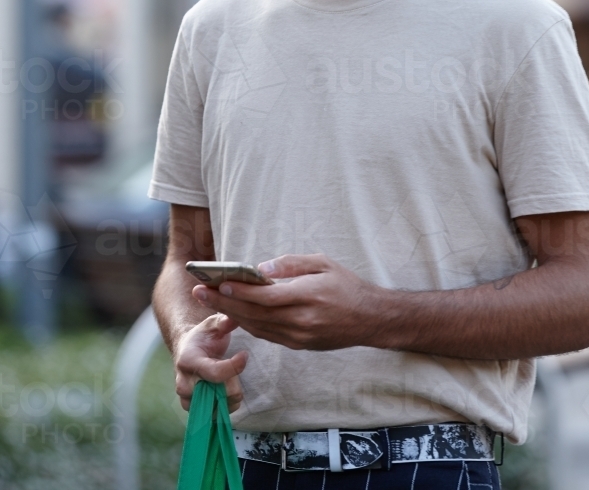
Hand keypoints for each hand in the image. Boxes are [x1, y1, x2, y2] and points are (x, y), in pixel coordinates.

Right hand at [174, 312, 247, 410]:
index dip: (234, 367)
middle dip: (233, 380)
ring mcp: (187, 399)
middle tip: (232, 365)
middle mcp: (184, 383)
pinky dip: (227, 404)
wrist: (187, 351)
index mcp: (187, 361)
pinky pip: (218, 415)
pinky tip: (226, 388)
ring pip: (219, 406)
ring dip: (230, 393)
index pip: (214, 373)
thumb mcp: (212, 324)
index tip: (245, 354)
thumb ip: (224, 321)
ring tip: (227, 377)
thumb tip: (234, 319)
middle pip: (218, 393)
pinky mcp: (194, 410)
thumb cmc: (202, 337)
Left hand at [192, 254, 385, 350]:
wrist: (369, 319)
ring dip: (231, 315)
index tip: (218, 283)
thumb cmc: (347, 286)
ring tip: (210, 302)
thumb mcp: (323, 263)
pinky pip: (267, 335)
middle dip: (224, 303)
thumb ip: (292, 264)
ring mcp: (299, 336)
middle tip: (200, 292)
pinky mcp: (299, 344)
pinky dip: (248, 325)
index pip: (265, 296)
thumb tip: (262, 268)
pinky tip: (234, 315)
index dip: (239, 292)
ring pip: (257, 327)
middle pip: (254, 314)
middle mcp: (301, 320)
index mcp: (307, 296)